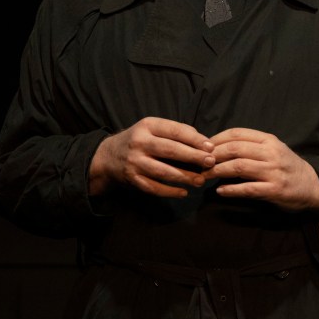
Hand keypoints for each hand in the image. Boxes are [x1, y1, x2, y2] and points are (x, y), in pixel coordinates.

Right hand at [89, 117, 214, 197]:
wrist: (108, 156)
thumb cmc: (139, 140)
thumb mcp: (152, 128)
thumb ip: (175, 132)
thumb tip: (203, 142)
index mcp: (147, 126)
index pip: (175, 131)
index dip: (195, 139)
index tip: (211, 147)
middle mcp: (139, 143)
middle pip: (170, 150)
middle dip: (193, 157)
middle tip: (210, 162)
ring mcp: (134, 162)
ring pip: (163, 171)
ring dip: (184, 177)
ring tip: (201, 180)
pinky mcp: (132, 179)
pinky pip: (154, 187)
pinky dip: (170, 191)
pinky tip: (184, 192)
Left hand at [204, 127, 318, 211]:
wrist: (313, 185)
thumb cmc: (287, 167)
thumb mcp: (272, 149)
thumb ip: (251, 146)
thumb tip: (217, 147)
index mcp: (269, 140)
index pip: (237, 133)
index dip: (215, 139)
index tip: (202, 148)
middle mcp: (271, 153)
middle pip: (234, 149)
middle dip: (212, 156)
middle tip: (199, 164)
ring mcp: (273, 171)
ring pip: (238, 167)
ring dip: (217, 172)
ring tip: (205, 177)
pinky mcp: (274, 190)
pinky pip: (248, 188)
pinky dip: (231, 190)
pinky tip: (220, 191)